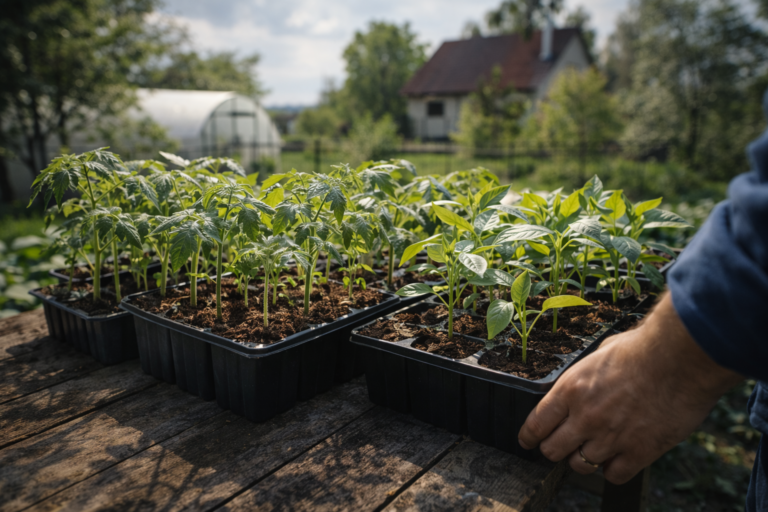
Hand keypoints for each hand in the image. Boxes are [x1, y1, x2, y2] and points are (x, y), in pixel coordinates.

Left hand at [517, 293, 742, 483]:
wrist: (680, 359)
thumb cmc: (643, 348)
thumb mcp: (600, 353)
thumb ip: (586, 375)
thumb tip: (584, 382)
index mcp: (571, 389)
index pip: (536, 424)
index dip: (529, 437)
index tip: (528, 441)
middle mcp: (585, 417)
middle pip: (552, 450)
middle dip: (553, 449)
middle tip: (561, 446)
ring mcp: (611, 437)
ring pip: (580, 466)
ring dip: (582, 460)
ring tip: (591, 451)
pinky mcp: (639, 451)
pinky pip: (614, 475)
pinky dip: (612, 470)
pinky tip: (618, 458)